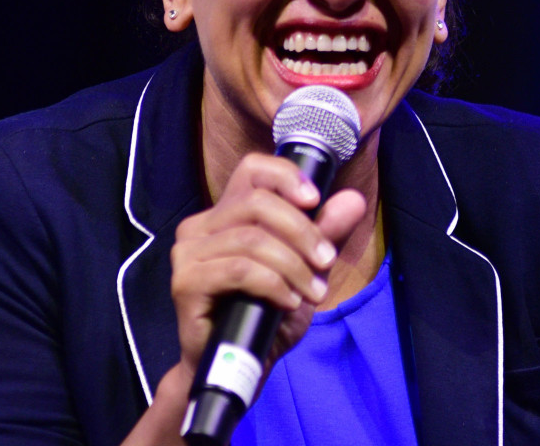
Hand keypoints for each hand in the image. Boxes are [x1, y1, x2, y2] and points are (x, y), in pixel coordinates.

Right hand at [169, 152, 366, 377]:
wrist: (239, 368)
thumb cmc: (267, 316)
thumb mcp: (306, 270)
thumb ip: (325, 234)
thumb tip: (353, 199)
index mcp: (225, 214)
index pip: (252, 170)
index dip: (285, 176)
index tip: (316, 201)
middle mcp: (200, 226)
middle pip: (258, 203)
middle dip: (303, 232)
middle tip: (326, 262)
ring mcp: (188, 253)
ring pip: (252, 238)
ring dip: (292, 265)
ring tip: (311, 291)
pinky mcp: (186, 282)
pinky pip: (239, 270)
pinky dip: (273, 284)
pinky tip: (287, 301)